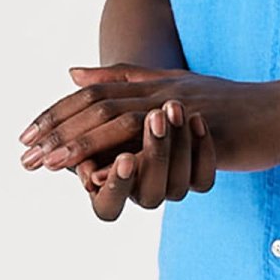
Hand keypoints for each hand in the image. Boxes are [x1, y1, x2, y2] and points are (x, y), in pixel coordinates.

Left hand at [20, 64, 279, 177]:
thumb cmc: (239, 108)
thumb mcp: (182, 90)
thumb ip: (132, 81)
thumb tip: (80, 74)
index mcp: (154, 85)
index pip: (93, 95)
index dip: (59, 113)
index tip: (29, 135)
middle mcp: (159, 91)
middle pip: (95, 106)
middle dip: (57, 129)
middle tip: (24, 153)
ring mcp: (177, 108)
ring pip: (117, 121)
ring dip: (81, 142)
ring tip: (49, 162)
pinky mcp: (197, 127)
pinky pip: (155, 140)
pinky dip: (125, 151)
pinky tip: (103, 168)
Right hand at [71, 99, 217, 222]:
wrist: (168, 109)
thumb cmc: (120, 111)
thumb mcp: (104, 103)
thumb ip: (92, 95)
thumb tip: (74, 73)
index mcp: (108, 188)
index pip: (108, 205)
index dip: (116, 185)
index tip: (124, 157)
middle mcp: (140, 193)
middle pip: (150, 195)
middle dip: (154, 155)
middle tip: (155, 116)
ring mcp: (170, 188)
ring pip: (177, 185)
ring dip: (176, 146)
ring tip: (173, 105)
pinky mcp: (197, 178)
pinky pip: (204, 177)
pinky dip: (203, 148)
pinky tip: (197, 119)